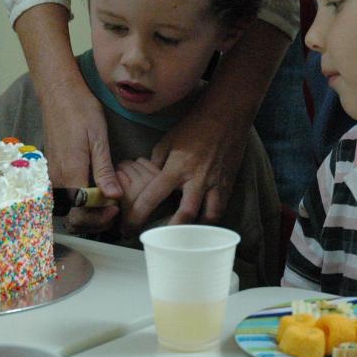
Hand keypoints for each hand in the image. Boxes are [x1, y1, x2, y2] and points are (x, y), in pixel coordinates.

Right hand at [13, 4, 121, 233]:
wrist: (59, 92)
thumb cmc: (81, 110)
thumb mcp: (98, 139)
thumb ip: (104, 170)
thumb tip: (115, 197)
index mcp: (69, 174)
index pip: (81, 212)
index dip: (99, 218)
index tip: (117, 210)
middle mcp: (56, 179)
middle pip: (73, 214)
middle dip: (94, 219)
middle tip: (115, 210)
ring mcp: (52, 175)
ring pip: (68, 205)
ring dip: (87, 210)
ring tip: (108, 202)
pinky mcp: (53, 169)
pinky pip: (65, 193)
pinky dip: (80, 199)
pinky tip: (96, 189)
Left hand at [122, 19, 288, 231]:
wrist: (227, 115)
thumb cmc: (194, 126)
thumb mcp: (167, 141)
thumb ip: (156, 163)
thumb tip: (149, 179)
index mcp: (176, 167)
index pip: (153, 197)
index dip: (138, 216)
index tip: (128, 228)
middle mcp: (196, 180)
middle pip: (183, 217)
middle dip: (168, 234)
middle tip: (157, 242)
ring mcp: (215, 183)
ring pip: (207, 218)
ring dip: (195, 231)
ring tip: (183, 238)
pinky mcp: (228, 184)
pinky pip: (220, 209)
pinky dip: (210, 219)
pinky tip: (201, 223)